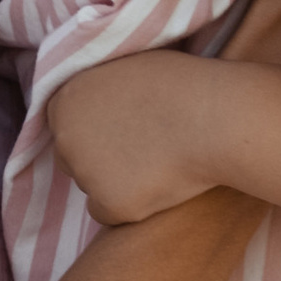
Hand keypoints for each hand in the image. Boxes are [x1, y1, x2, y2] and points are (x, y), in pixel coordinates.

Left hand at [44, 52, 219, 220]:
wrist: (216, 119)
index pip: (65, 123)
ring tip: (157, 163)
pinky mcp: (110, 204)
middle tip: (141, 148)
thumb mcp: (126, 66)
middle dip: (99, 157)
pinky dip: (128, 205)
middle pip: (72, 157)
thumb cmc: (182, 84)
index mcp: (66, 100)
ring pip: (92, 186)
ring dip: (115, 181)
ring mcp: (86, 174)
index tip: (121, 129)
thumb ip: (100, 86)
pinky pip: (107, 213)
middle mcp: (66, 138)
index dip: (94, 128)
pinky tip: (158, 185)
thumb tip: (97, 100)